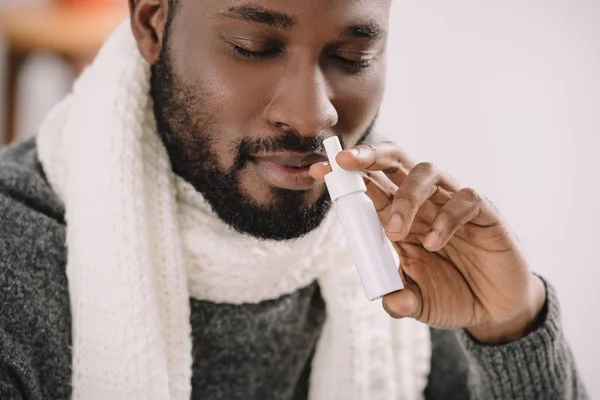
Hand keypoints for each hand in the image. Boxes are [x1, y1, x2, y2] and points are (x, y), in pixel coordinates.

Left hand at [310, 142, 545, 343]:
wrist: (494, 309)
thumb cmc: (450, 295)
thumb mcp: (418, 302)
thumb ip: (401, 299)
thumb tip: (389, 300)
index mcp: (399, 217)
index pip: (370, 185)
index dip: (347, 175)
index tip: (320, 170)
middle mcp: (424, 203)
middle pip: (395, 161)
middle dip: (369, 156)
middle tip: (347, 163)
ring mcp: (453, 204)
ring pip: (426, 172)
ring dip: (405, 198)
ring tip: (394, 233)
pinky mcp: (485, 212)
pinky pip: (465, 199)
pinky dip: (447, 218)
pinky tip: (435, 244)